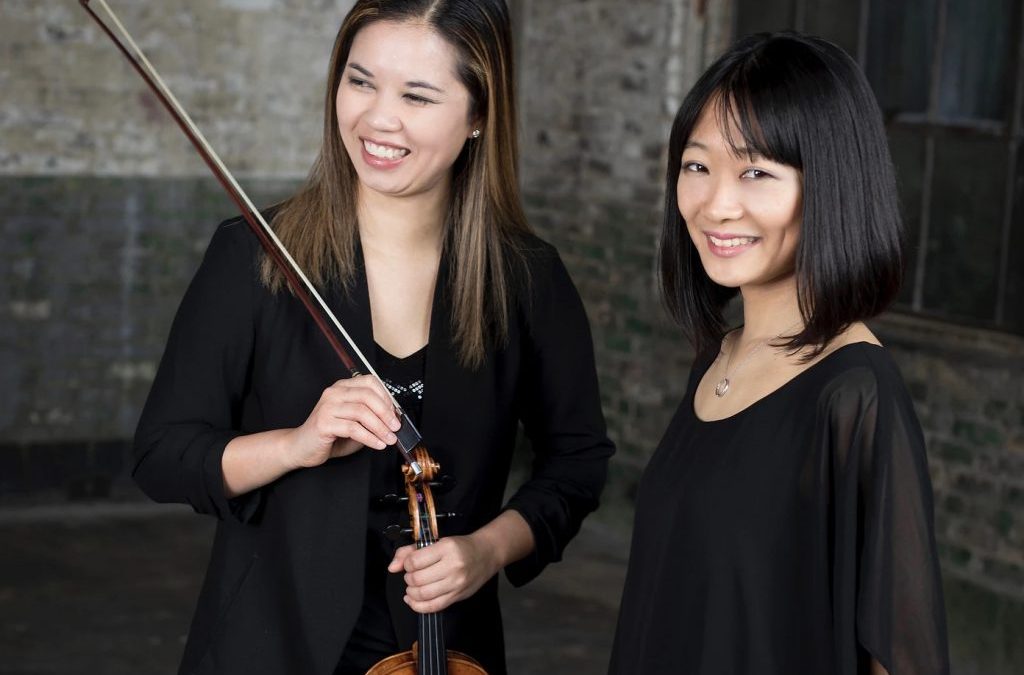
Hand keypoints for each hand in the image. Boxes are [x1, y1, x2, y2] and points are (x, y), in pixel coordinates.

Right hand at [284, 375, 400, 469]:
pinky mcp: (323, 423)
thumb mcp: (355, 423)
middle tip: (395, 427)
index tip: (395, 414)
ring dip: (380, 428)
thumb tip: (393, 419)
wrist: (301, 447)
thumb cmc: (330, 435)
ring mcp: (327, 406)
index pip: (370, 382)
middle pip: (367, 395)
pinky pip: (353, 428)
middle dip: (386, 413)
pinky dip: (369, 437)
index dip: (386, 397)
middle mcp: (334, 393)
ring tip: (389, 439)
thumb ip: (371, 417)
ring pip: (362, 412)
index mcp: (342, 387)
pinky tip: (377, 444)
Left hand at [388, 534, 499, 613]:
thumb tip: (392, 567)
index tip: (410, 563)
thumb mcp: (436, 541)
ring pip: (423, 594)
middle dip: (408, 579)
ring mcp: (456, 583)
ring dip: (411, 592)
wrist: (486, 554)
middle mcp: (453, 566)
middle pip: (417, 579)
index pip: (414, 561)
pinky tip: (413, 600)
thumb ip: (410, 551)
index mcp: (446, 548)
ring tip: (413, 586)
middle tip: (412, 575)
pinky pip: (433, 607)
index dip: (406, 564)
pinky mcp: (458, 596)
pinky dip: (418, 606)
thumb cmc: (460, 547)